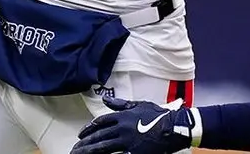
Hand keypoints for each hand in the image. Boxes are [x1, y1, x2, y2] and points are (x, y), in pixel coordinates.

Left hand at [72, 97, 194, 153]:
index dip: (88, 128)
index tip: (80, 134)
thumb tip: (104, 100)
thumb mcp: (139, 105)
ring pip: (103, 148)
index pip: (100, 122)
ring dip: (89, 152)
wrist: (175, 127)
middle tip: (74, 149)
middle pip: (98, 136)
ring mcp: (127, 142)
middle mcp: (122, 128)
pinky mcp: (135, 152)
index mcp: (123, 116)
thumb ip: (120, 104)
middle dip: (84, 143)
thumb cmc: (159, 115)